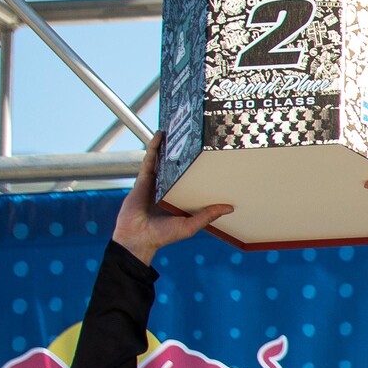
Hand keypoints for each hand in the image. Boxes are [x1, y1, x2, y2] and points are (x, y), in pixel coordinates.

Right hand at [112, 135, 231, 264]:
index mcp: (180, 197)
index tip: (214, 157)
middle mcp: (168, 188)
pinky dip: (154, 147)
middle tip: (197, 136)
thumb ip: (208, 215)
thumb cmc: (163, 235)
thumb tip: (230, 208)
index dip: (201, 168)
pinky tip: (159, 136)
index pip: (193, 179)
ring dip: (169, 145)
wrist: (137, 238)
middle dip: (185, 152)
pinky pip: (150, 160)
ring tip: (178, 130)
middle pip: (179, 166)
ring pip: (163, 160)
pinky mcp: (143, 180)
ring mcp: (155, 182)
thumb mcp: (190, 225)